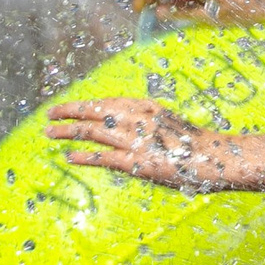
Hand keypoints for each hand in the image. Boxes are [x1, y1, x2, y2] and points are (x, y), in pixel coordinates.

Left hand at [45, 97, 228, 192]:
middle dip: (69, 111)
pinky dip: (83, 156)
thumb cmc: (195, 144)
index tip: (71, 106)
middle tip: (50, 114)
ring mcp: (135, 140)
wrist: (214, 158)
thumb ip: (147, 123)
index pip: (108, 102)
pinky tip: (69, 156)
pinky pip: (102, 157)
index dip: (86, 104)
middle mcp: (137, 118)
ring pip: (92, 132)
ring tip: (50, 132)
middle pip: (94, 111)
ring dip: (68, 131)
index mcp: (145, 106)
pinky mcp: (136, 162)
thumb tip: (127, 126)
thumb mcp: (169, 124)